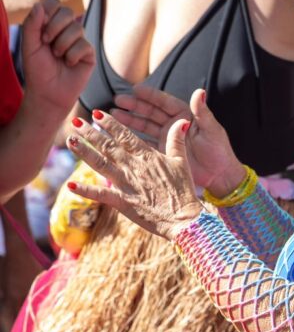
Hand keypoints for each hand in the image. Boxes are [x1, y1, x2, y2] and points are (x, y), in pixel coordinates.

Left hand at [22, 0, 95, 114]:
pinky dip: (72, 55)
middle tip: (46, 42)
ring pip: (77, 28)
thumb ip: (32, 24)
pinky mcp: (89, 54)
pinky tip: (68, 64)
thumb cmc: (37, 70)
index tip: (40, 27)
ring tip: (57, 56)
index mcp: (50, 24)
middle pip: (67, 12)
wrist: (48, 93)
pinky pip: (84, 45)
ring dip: (62, 44)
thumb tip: (40, 5)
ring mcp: (79, 41)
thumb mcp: (29, 45)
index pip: (54, 4)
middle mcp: (66, 30)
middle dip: (55, 27)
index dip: (48, 11)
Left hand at [66, 110, 201, 241]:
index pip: (125, 136)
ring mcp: (127, 184)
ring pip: (101, 163)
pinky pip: (101, 194)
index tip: (97, 113)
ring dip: (84, 152)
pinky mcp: (123, 202)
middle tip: (76, 121)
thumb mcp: (182, 162)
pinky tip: (70, 184)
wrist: (184, 218)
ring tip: (70, 140)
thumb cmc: (184, 191)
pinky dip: (85, 190)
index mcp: (148, 156)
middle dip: (91, 132)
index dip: (110, 124)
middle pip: (108, 146)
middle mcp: (134, 167)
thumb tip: (182, 121)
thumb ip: (177, 141)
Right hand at [112, 86, 243, 194]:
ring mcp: (166, 137)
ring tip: (112, 114)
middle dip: (134, 106)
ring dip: (129, 120)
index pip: (164, 102)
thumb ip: (202, 111)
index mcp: (185, 114)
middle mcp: (173, 124)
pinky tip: (117, 135)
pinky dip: (131, 139)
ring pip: (144, 125)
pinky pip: (144, 143)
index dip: (150, 96)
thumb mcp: (211, 129)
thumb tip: (199, 90)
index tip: (134, 89)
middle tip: (117, 100)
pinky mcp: (162, 151)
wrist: (219, 175)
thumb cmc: (219, 150)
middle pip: (150, 111)